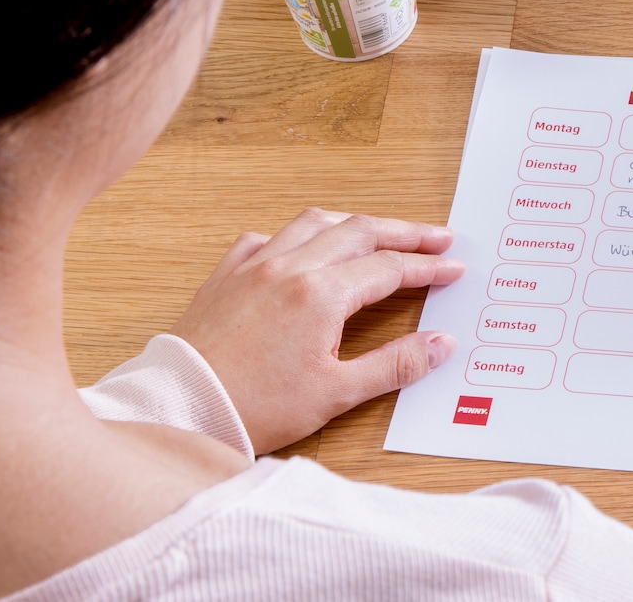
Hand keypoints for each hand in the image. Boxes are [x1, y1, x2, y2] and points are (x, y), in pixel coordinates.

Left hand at [170, 209, 464, 453]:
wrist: (179, 411)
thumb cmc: (252, 408)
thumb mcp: (337, 394)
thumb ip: (395, 364)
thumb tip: (441, 343)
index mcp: (320, 294)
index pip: (390, 267)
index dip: (428, 267)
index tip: (453, 270)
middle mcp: (289, 268)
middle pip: (360, 230)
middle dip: (405, 232)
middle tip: (437, 238)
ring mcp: (254, 266)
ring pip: (315, 223)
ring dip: (354, 223)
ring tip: (380, 232)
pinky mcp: (225, 276)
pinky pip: (265, 238)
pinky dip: (295, 235)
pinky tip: (302, 250)